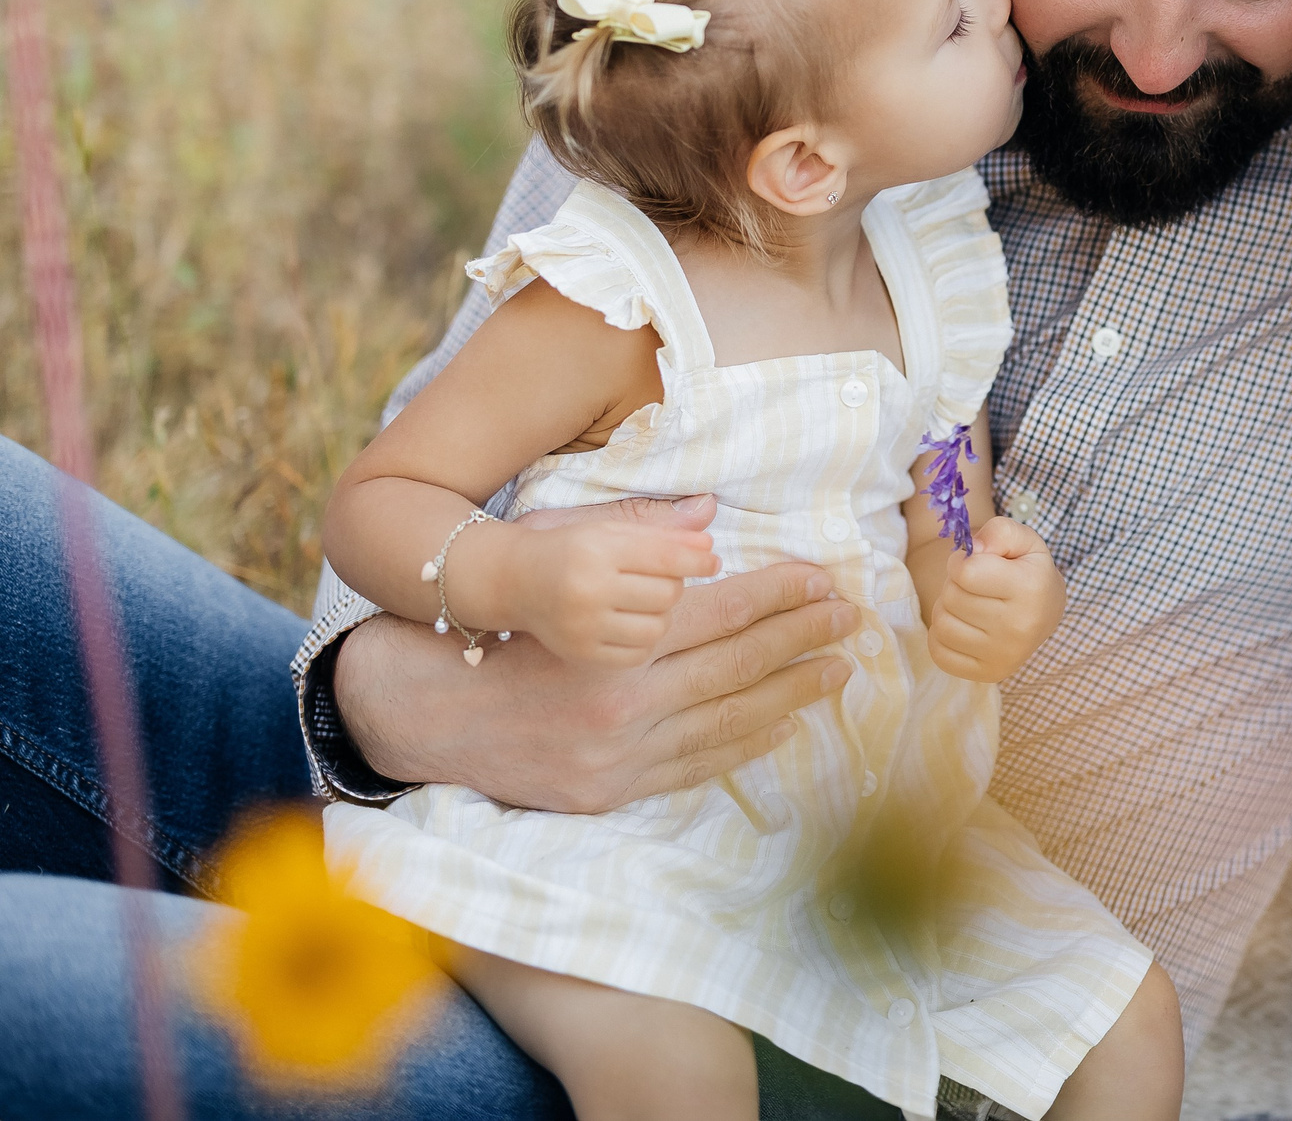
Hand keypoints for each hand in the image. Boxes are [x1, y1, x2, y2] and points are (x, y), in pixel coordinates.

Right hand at [336, 495, 861, 814]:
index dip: (780, 593)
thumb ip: (632, 540)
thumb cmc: (494, 624)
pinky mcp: (610, 791)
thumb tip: (709, 520)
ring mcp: (619, 756)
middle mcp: (622, 704)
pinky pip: (697, 766)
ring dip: (793, 694)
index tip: (824, 578)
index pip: (721, 612)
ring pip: (730, 721)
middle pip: (739, 666)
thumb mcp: (553, 563)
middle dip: (804, 640)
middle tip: (851, 619)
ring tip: (837, 671)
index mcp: (612, 641)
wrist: (420, 710)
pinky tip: (784, 723)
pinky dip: (748, 743)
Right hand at [453, 501, 720, 667]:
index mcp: (596, 549)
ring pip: (657, 627)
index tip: (713, 560)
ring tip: (642, 600)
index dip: (696, 560)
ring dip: (660, 613)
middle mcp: (587, 589)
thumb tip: (709, 535)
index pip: (664, 557)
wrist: (515, 581)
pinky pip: (636, 654)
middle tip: (659, 578)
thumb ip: (661, 532)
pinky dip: (643, 639)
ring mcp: (582, 627)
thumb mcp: (609, 529)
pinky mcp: (580, 654)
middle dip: (672, 584)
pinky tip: (630, 623)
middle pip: (667, 595)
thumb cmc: (571, 548)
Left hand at [924, 516, 1064, 682]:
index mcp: (1030, 589)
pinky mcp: (988, 674)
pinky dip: (943, 636)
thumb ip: (999, 531)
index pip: (966, 572)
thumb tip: (974, 548)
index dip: (961, 561)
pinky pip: (939, 652)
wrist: (1045, 611)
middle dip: (955, 584)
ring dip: (948, 609)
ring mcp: (1004, 656)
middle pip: (952, 598)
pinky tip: (964, 626)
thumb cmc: (1027, 570)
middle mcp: (1020, 627)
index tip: (973, 563)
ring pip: (942, 624)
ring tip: (968, 604)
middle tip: (972, 585)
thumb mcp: (1022, 540)